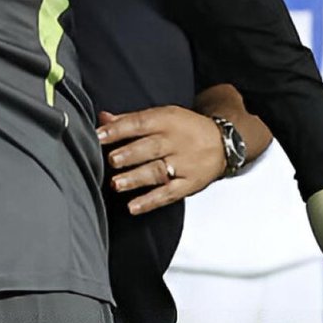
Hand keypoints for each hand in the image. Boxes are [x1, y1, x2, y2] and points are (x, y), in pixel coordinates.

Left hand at [97, 106, 225, 214]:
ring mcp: (184, 164)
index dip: (118, 129)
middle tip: (111, 160)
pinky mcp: (190, 184)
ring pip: (158, 171)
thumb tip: (102, 118)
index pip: (140, 123)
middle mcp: (176, 141)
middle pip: (151, 148)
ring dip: (136, 178)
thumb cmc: (185, 128)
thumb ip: (130, 119)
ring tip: (116, 184)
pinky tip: (133, 206)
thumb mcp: (162, 116)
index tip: (99, 135)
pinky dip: (151, 201)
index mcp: (167, 120)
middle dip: (129, 154)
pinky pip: (170, 194)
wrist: (223, 142)